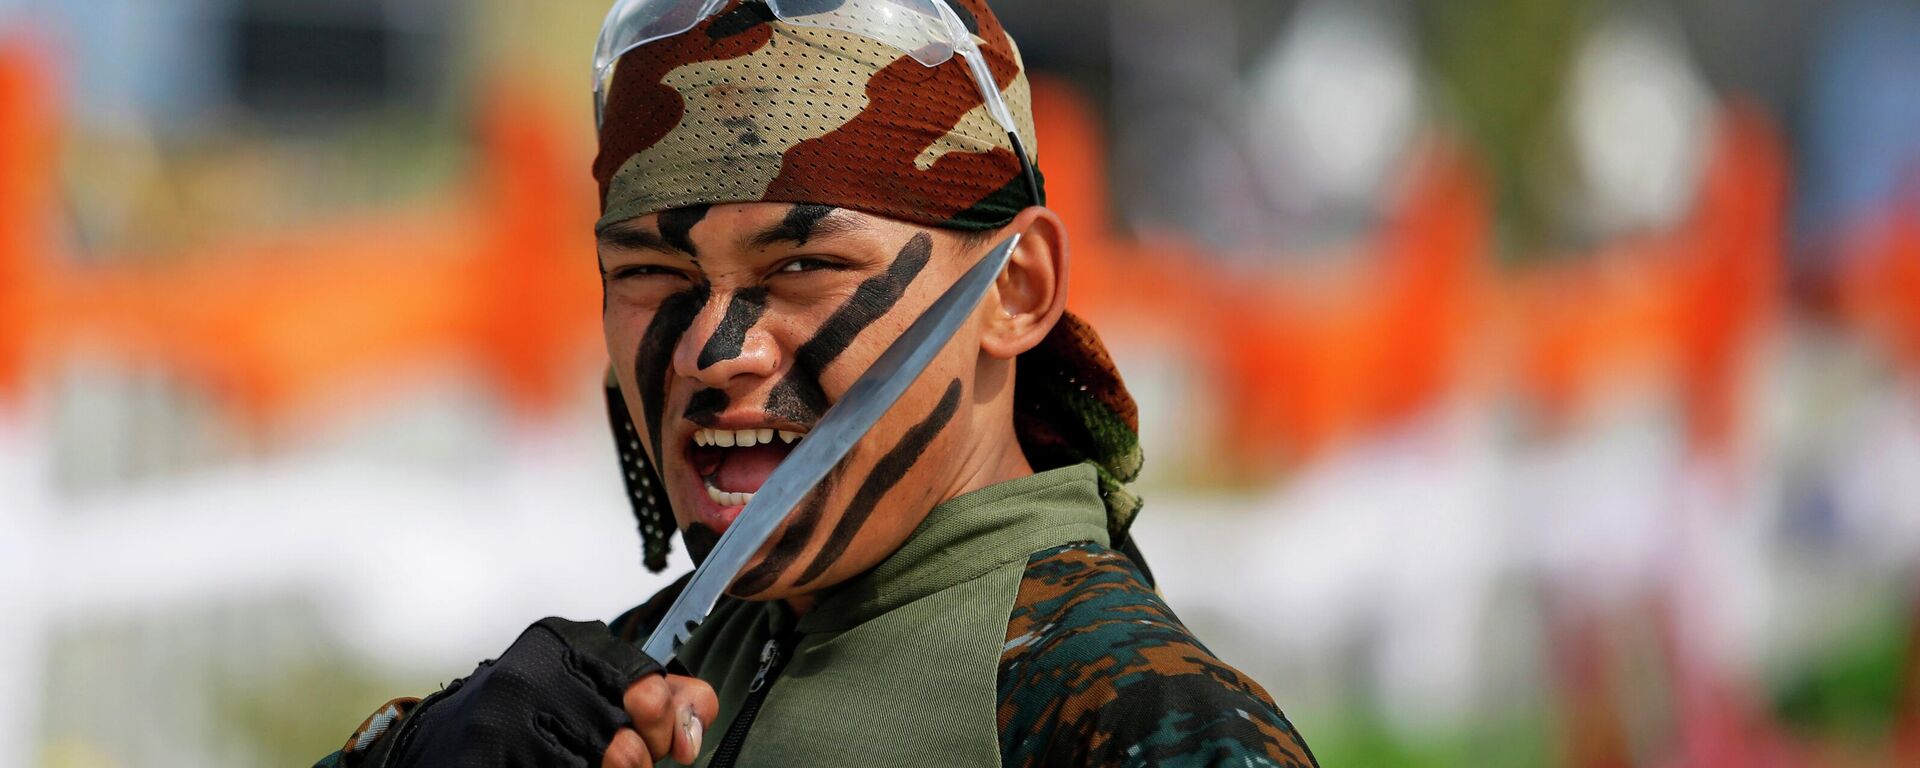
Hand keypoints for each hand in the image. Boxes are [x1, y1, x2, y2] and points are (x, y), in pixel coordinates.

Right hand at [371, 617, 717, 767]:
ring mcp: (505, 718)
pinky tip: (552, 762)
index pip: (648, 685)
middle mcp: (533, 672)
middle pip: (628, 744)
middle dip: (637, 763)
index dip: (665, 723)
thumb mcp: (594, 685)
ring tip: (582, 759)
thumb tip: (692, 730)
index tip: (664, 739)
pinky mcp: (487, 755)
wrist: (444, 740)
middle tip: (623, 759)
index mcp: (565, 642)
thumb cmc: (532, 710)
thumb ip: (660, 696)